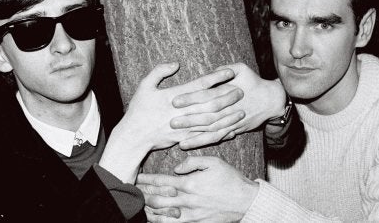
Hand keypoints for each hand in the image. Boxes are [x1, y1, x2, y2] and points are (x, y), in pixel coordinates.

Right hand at [100, 63, 242, 182]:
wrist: (134, 137)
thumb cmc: (138, 110)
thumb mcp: (144, 86)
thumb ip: (159, 72)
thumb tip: (176, 63)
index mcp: (174, 96)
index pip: (200, 84)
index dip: (217, 77)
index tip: (230, 72)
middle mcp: (182, 111)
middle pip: (211, 103)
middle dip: (227, 97)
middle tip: (241, 91)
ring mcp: (184, 126)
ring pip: (212, 121)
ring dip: (228, 116)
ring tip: (241, 111)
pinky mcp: (185, 138)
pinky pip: (206, 136)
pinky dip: (219, 133)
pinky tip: (230, 130)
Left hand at [137, 156, 258, 222]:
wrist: (245, 202)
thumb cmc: (231, 180)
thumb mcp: (214, 162)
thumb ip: (192, 161)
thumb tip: (176, 167)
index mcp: (190, 183)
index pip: (162, 181)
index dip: (147, 179)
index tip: (138, 177)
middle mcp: (187, 200)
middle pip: (157, 199)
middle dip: (143, 195)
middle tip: (133, 191)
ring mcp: (190, 214)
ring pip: (162, 214)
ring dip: (148, 210)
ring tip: (139, 205)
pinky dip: (161, 221)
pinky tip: (154, 219)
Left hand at [171, 63, 286, 148]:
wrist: (271, 100)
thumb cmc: (254, 82)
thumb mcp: (242, 69)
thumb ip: (224, 70)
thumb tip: (208, 73)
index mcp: (229, 91)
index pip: (206, 95)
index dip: (191, 98)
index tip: (175, 101)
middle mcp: (229, 108)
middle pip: (207, 115)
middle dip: (189, 119)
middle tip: (171, 121)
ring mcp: (232, 121)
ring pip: (211, 129)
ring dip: (194, 134)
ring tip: (176, 138)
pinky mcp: (233, 130)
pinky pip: (216, 138)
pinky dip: (202, 142)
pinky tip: (188, 144)